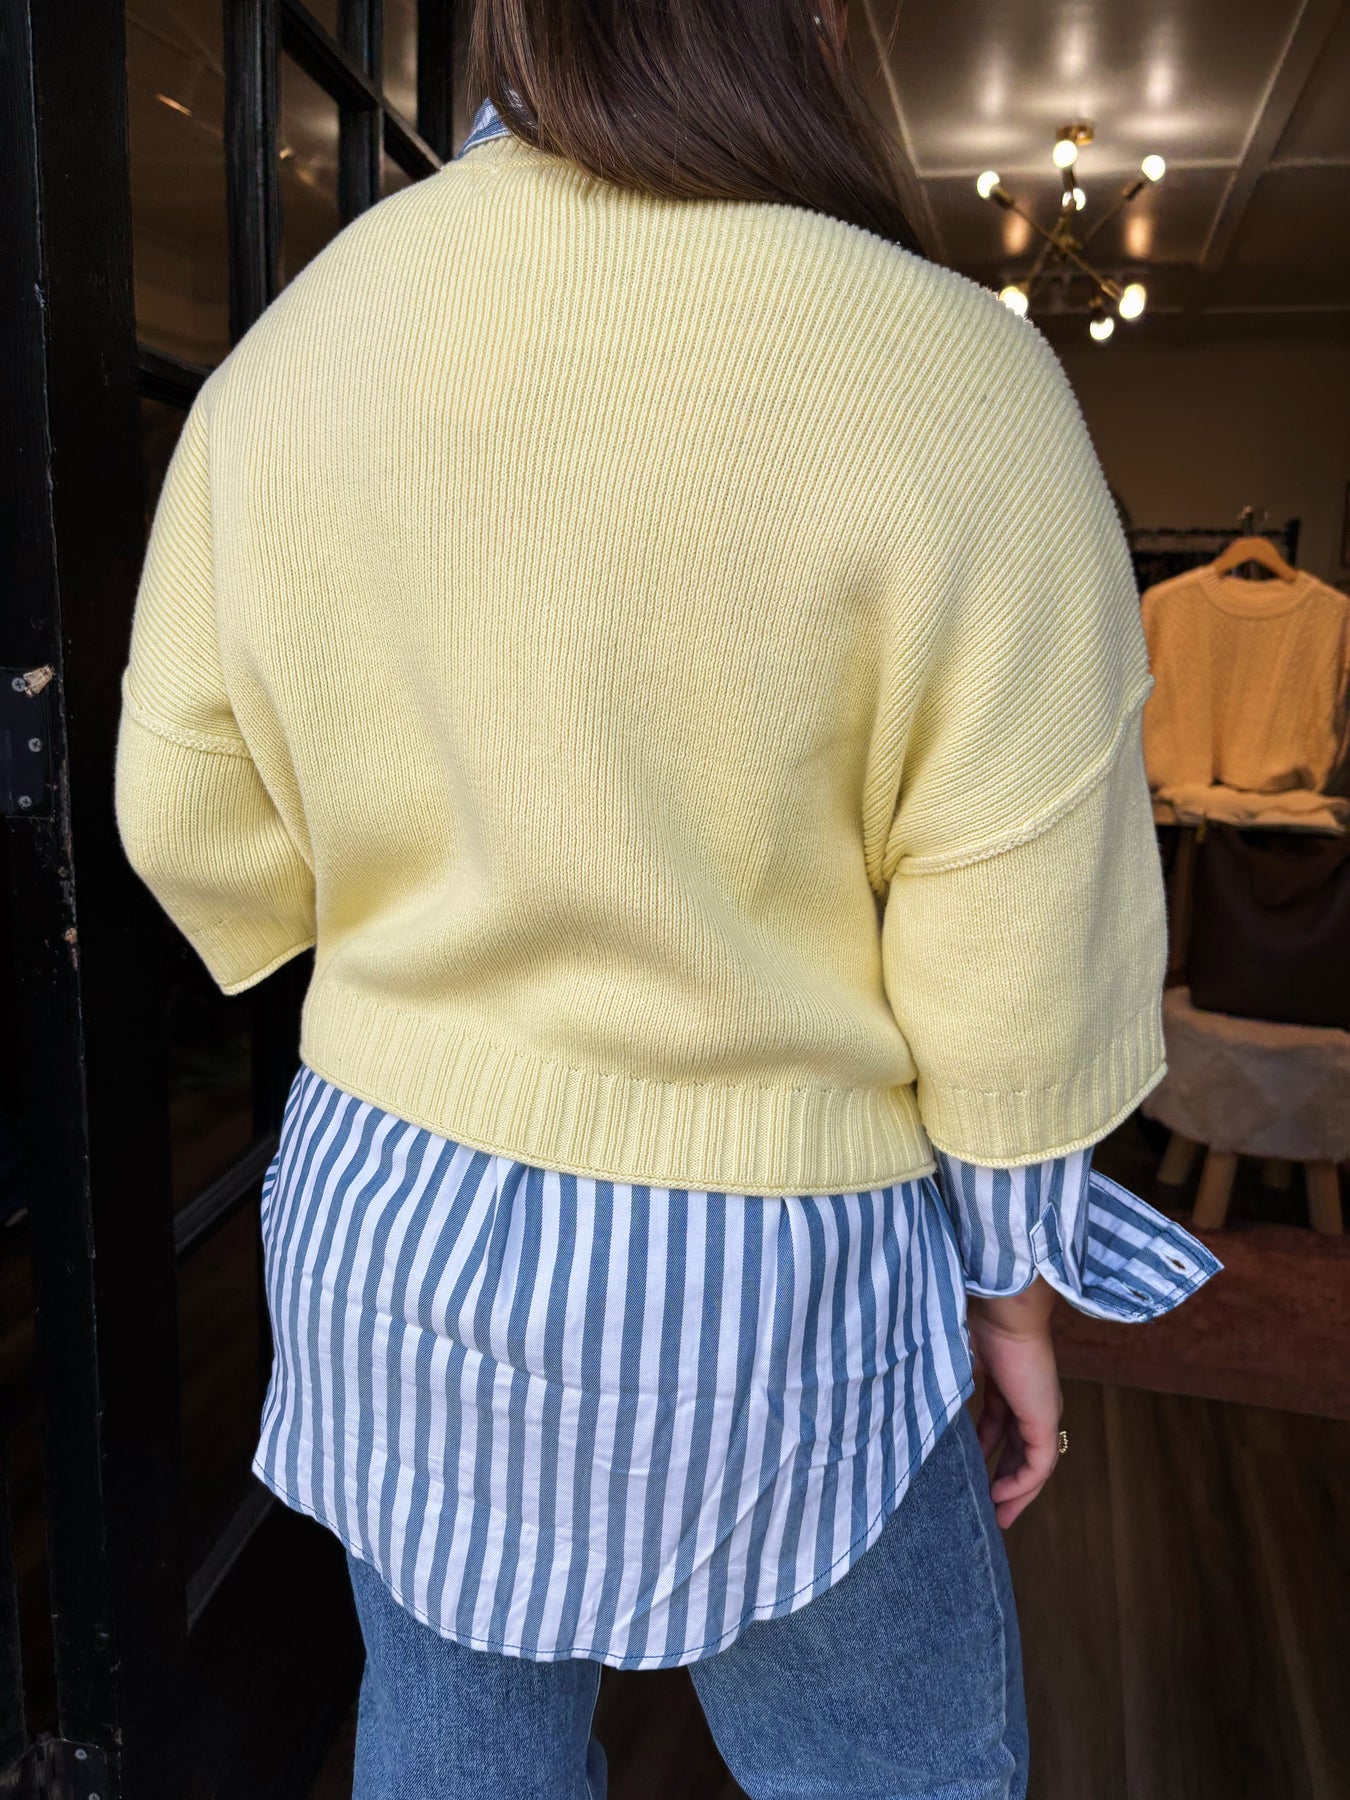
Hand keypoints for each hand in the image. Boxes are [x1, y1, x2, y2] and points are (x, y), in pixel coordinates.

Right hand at [966, 1279, 1062, 1528]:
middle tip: (990, 1507)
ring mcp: (1039, 1409)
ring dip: (1017, 1492)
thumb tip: (920, 1406)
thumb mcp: (956, 1361)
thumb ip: (949, 1386)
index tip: (973, 1471)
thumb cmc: (975, 1321)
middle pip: (1021, 1449)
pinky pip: (1038, 1464)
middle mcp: (1029, 1398)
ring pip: (1034, 1463)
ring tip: (999, 1516)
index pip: (1002, 1425)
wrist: (1001, 1307)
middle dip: (1006, 1479)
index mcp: (1009, 1381)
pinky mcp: (1044, 1418)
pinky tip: (1001, 1497)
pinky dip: (1021, 1483)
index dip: (988, 1450)